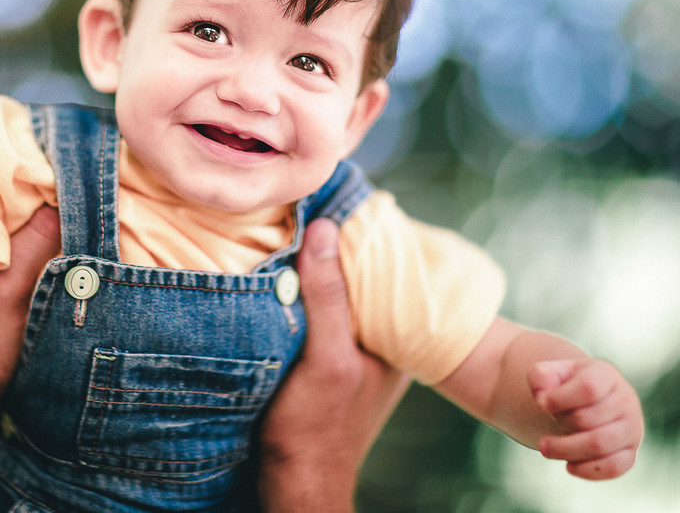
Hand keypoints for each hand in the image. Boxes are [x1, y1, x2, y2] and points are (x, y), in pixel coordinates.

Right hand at [258, 219, 408, 511]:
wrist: (294, 482)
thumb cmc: (314, 427)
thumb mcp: (324, 358)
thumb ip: (328, 297)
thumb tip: (325, 230)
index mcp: (398, 337)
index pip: (386, 269)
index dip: (362, 233)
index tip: (333, 196)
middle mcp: (383, 340)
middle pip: (362, 277)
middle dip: (336, 246)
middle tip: (305, 205)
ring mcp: (356, 349)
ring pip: (340, 293)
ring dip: (316, 268)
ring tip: (290, 229)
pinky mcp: (328, 358)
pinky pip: (321, 311)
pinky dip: (303, 291)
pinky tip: (282, 273)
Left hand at [527, 358, 643, 479]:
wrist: (585, 402)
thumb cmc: (565, 386)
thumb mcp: (550, 373)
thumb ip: (540, 376)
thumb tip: (543, 399)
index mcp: (606, 374)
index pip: (588, 387)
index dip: (560, 399)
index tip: (542, 404)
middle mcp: (625, 400)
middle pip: (587, 418)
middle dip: (560, 422)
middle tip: (551, 420)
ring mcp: (631, 428)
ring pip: (598, 444)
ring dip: (565, 449)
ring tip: (544, 447)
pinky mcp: (630, 453)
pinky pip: (614, 467)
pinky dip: (587, 470)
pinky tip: (569, 466)